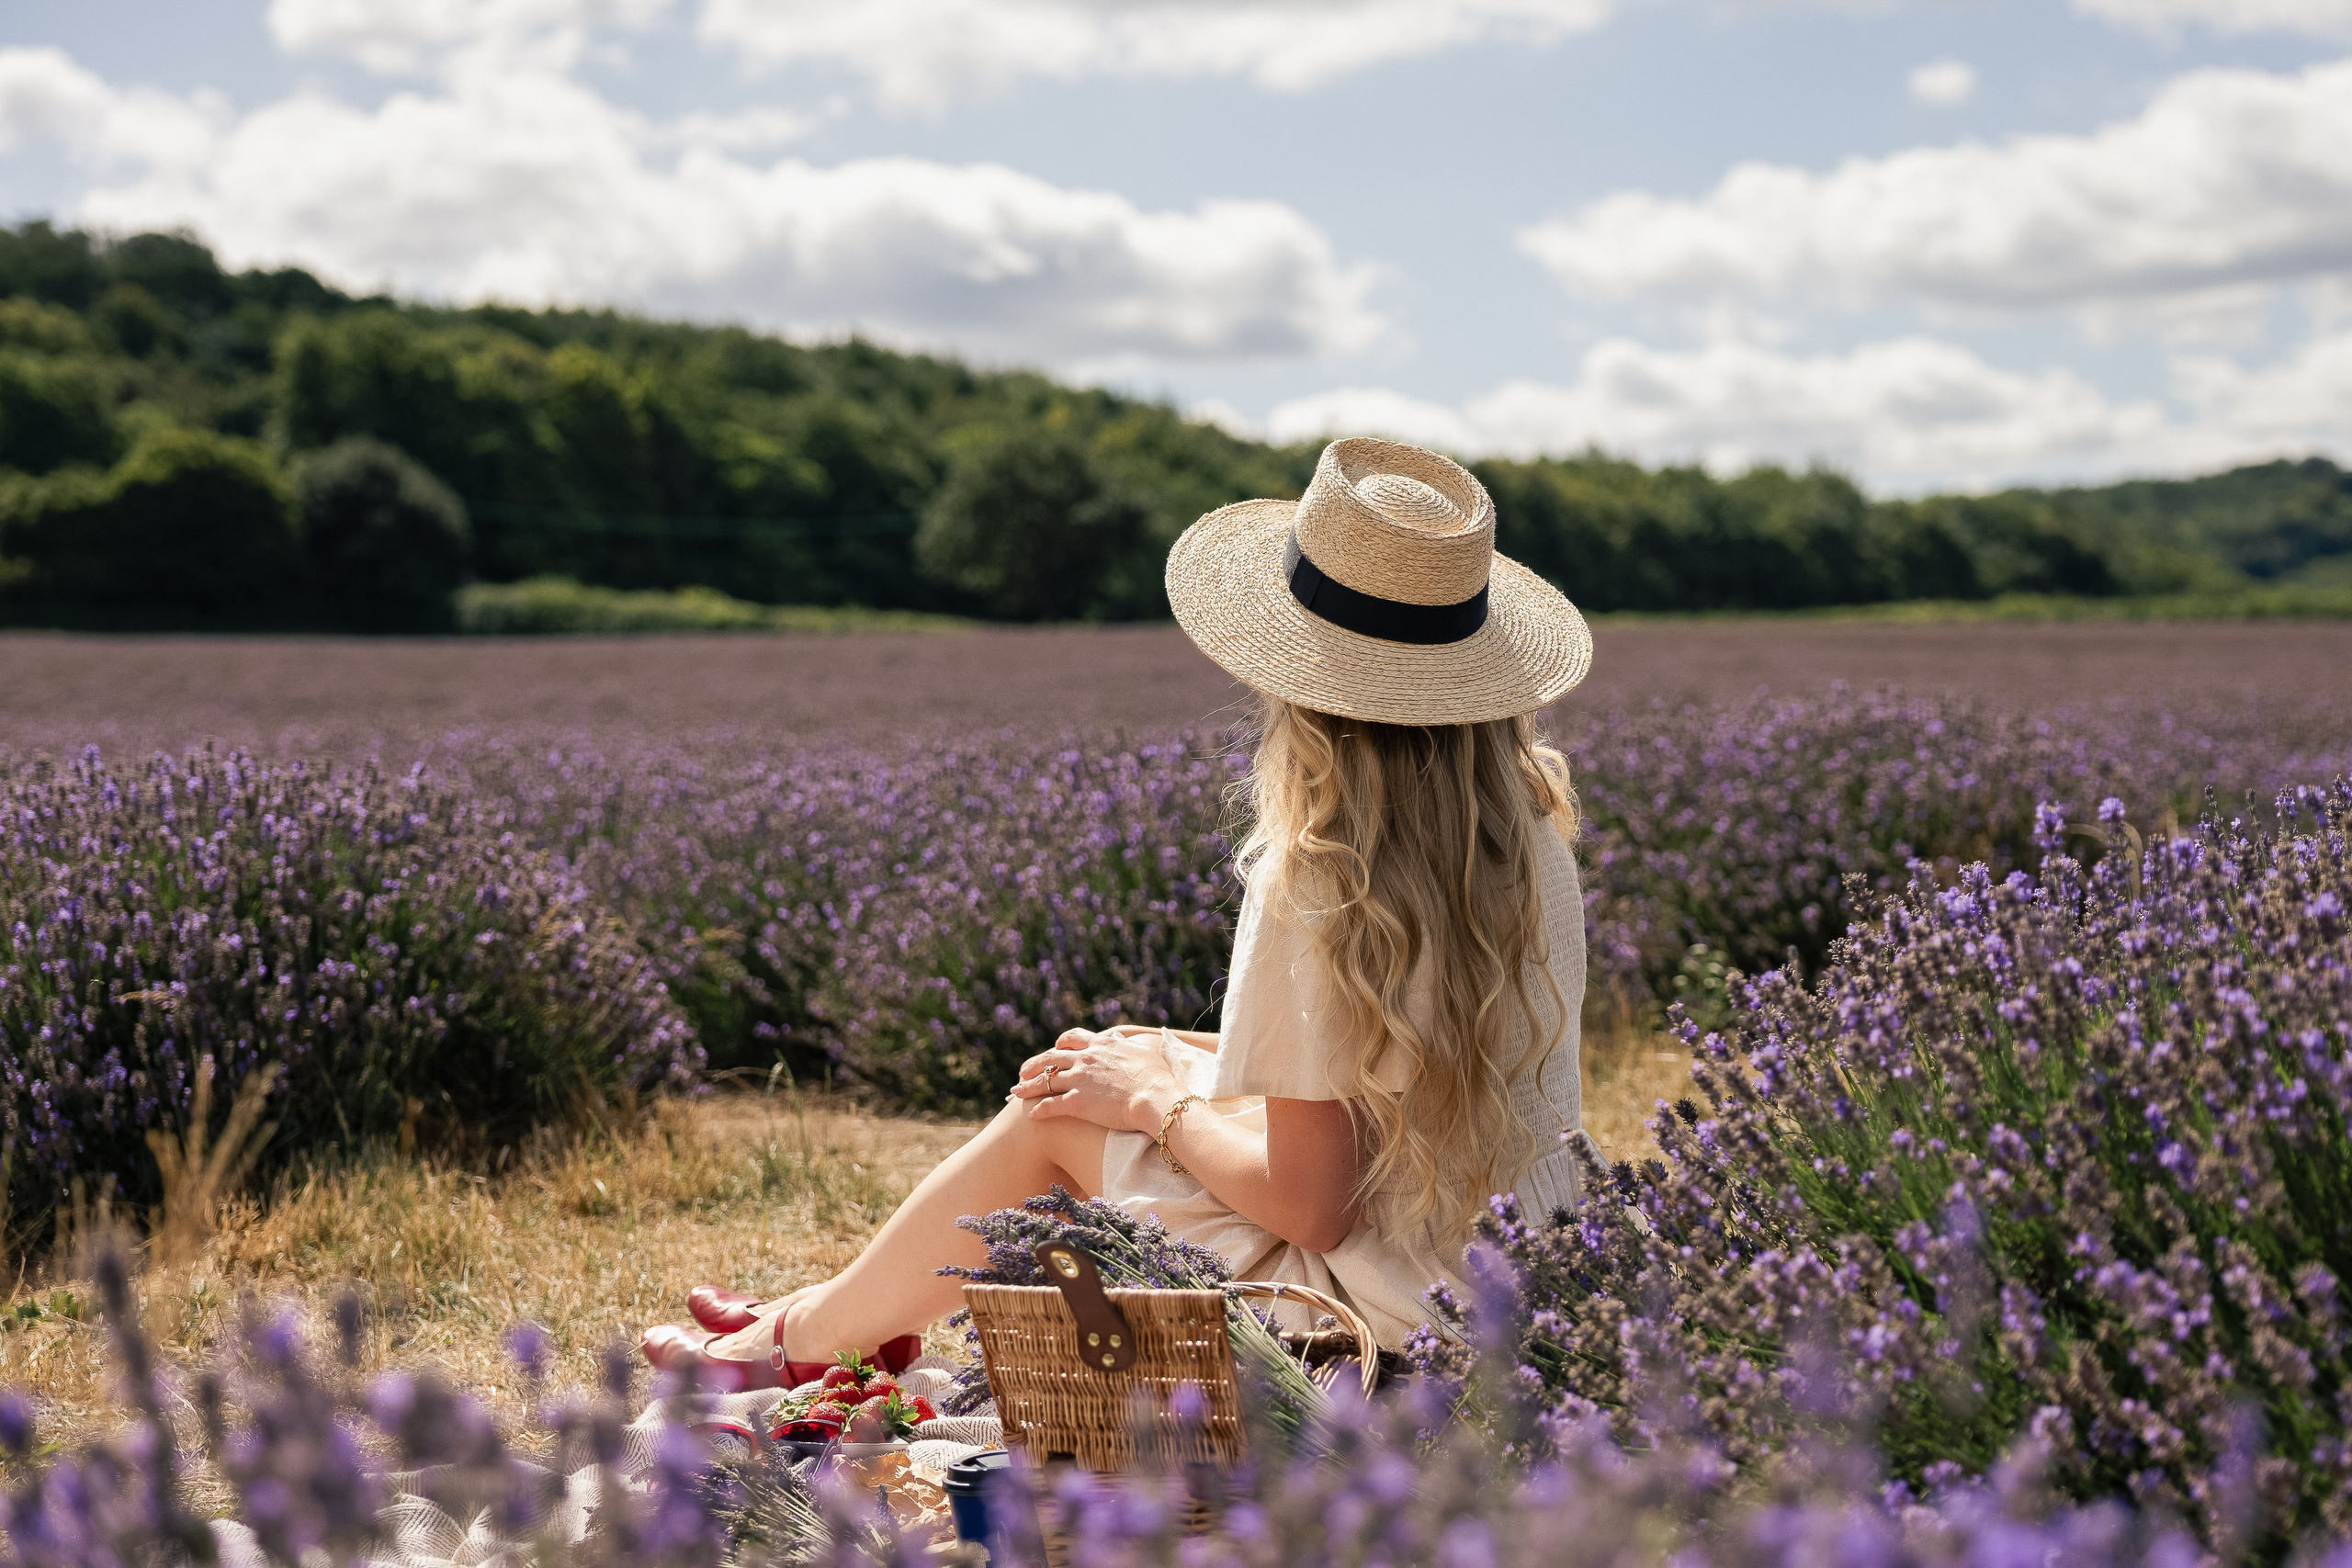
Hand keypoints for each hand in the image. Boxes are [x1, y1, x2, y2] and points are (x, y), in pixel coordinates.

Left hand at [1009, 1027, 1182, 1133]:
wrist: (1156, 1096)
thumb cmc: (1157, 1076)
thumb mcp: (1144, 1051)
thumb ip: (1128, 1044)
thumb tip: (1120, 1037)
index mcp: (1101, 1046)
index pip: (1073, 1038)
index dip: (1061, 1043)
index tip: (1055, 1047)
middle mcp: (1085, 1059)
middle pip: (1051, 1058)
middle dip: (1034, 1064)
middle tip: (1023, 1070)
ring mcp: (1079, 1081)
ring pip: (1045, 1081)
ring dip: (1028, 1087)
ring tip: (1015, 1092)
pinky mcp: (1077, 1103)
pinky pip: (1051, 1106)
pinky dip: (1039, 1109)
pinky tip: (1031, 1115)